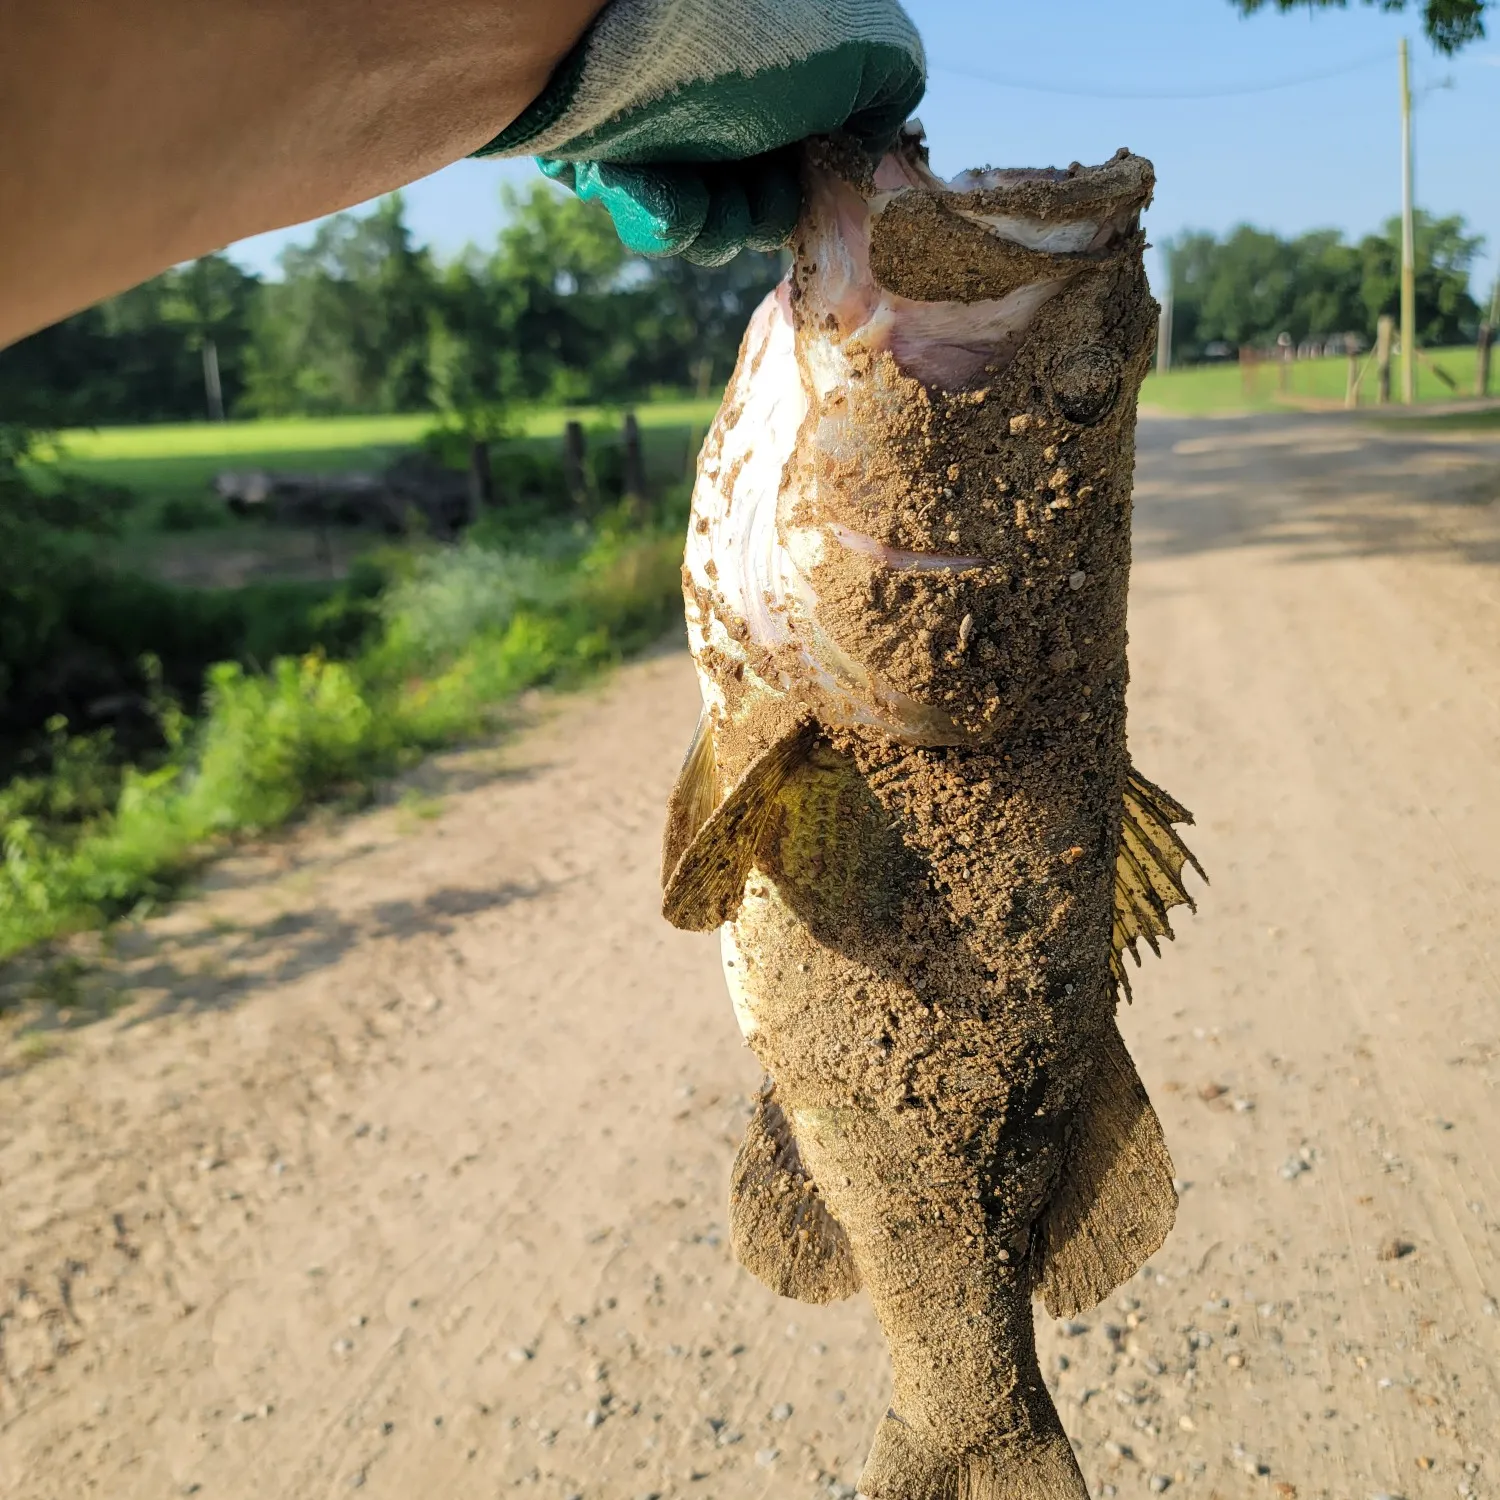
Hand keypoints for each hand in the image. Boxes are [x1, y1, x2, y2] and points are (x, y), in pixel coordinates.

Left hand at [477, 0, 925, 264]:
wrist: (611, 24)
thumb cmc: (751, 29)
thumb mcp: (869, 47)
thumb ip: (894, 92)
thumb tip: (867, 144)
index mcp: (789, 65)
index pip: (818, 152)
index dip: (823, 182)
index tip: (820, 187)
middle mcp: (730, 93)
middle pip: (766, 200)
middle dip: (767, 213)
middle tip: (759, 192)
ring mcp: (666, 126)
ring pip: (712, 227)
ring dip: (717, 226)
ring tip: (698, 191)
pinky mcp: (609, 156)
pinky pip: (652, 221)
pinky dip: (659, 214)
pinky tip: (650, 181)